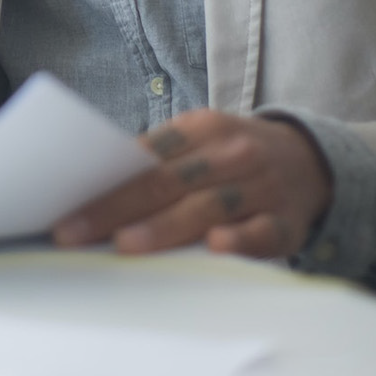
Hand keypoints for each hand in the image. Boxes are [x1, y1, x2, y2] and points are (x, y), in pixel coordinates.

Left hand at [54, 110, 332, 257]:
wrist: (311, 159)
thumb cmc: (233, 156)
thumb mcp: (200, 142)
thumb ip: (157, 160)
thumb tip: (93, 188)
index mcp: (202, 128)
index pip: (145, 157)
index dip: (104, 183)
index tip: (65, 207)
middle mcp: (230, 153)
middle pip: (166, 182)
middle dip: (116, 208)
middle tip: (75, 232)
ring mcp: (261, 187)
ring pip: (207, 206)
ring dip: (165, 226)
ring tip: (127, 244)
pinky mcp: (286, 221)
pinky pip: (262, 231)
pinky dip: (240, 239)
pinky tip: (216, 247)